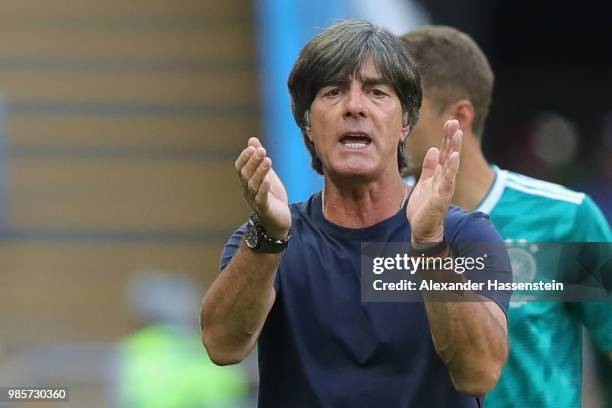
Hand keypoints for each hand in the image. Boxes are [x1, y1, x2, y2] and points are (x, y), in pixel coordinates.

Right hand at [235, 137, 290, 238]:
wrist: (279, 222)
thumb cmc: (271, 197)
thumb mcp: (267, 175)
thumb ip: (259, 159)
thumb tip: (252, 140)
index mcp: (246, 182)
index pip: (240, 168)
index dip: (245, 157)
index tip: (253, 147)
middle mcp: (247, 191)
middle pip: (246, 175)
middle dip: (253, 161)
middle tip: (262, 150)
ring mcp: (255, 201)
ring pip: (253, 185)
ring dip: (260, 172)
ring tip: (268, 160)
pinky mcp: (265, 210)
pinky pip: (261, 199)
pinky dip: (263, 189)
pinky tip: (268, 180)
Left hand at [407, 119, 461, 243]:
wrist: (422, 228)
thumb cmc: (424, 207)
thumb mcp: (424, 182)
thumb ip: (430, 167)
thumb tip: (434, 149)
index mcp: (440, 174)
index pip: (445, 152)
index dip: (447, 137)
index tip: (449, 122)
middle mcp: (445, 179)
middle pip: (450, 154)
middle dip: (452, 138)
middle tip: (454, 121)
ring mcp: (445, 187)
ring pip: (451, 164)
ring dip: (455, 148)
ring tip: (457, 133)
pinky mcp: (441, 197)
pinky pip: (447, 181)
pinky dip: (452, 169)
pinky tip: (454, 157)